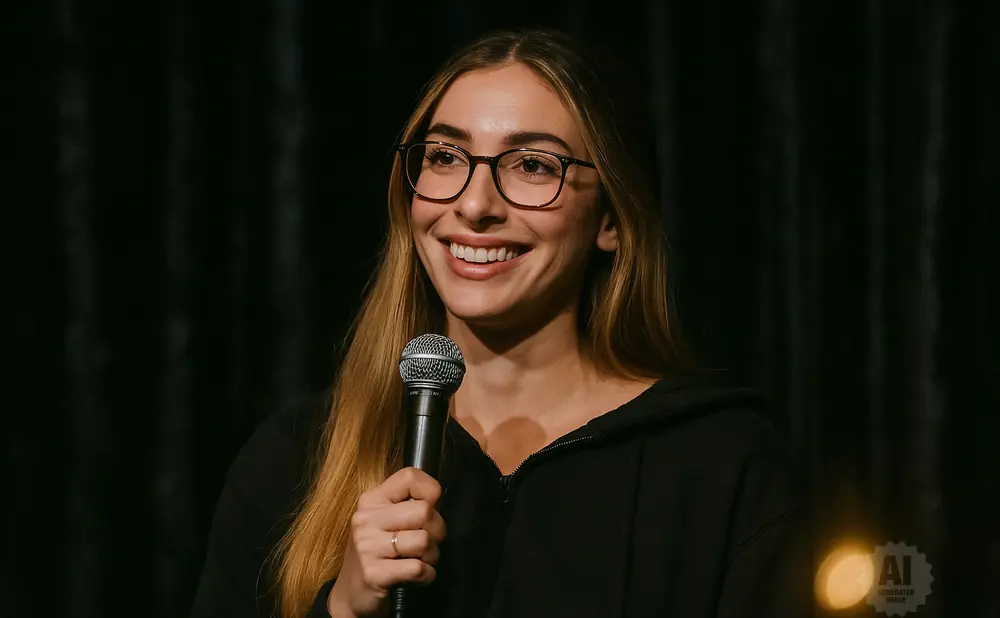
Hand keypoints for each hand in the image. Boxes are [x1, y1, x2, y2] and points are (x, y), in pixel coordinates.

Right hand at [327, 467, 445, 617]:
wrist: (351, 592)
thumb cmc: (377, 552)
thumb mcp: (384, 520)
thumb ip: (407, 505)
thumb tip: (438, 499)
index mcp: (371, 500)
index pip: (409, 477)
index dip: (430, 490)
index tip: (431, 506)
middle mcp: (366, 519)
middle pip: (424, 511)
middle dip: (437, 530)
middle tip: (428, 541)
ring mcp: (367, 546)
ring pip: (424, 541)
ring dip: (432, 555)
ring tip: (420, 559)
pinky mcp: (374, 574)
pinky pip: (418, 568)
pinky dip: (427, 574)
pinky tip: (418, 575)